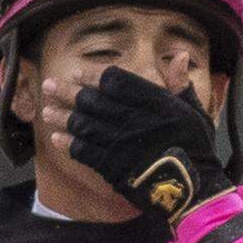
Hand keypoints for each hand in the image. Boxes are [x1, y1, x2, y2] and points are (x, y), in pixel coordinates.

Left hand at [42, 63, 233, 223]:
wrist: (193, 189)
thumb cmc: (197, 149)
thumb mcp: (195, 111)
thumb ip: (180, 83)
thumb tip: (181, 53)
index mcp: (152, 101)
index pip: (114, 80)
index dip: (92, 75)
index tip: (76, 72)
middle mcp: (132, 118)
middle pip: (92, 100)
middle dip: (67, 92)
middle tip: (48, 85)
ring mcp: (120, 143)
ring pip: (84, 125)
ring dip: (62, 117)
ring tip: (45, 111)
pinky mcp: (113, 167)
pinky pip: (85, 152)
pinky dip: (69, 144)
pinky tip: (56, 137)